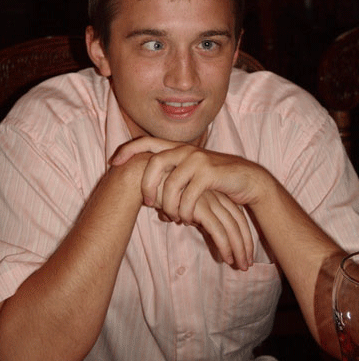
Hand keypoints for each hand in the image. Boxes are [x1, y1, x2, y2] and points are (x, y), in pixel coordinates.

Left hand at [113, 137, 258, 268]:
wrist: (246, 179)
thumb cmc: (214, 180)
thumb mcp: (189, 175)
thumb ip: (170, 178)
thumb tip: (148, 199)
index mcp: (177, 148)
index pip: (147, 142)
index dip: (129, 150)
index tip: (113, 162)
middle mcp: (185, 150)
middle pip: (154, 163)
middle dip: (147, 186)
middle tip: (148, 204)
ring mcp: (198, 159)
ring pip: (170, 184)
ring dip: (168, 205)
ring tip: (171, 217)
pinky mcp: (210, 173)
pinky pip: (188, 196)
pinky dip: (184, 212)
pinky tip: (186, 219)